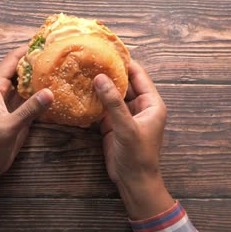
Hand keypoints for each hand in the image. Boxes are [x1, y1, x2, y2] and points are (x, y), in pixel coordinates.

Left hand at [0, 46, 53, 208]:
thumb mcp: (10, 125)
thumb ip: (29, 109)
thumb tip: (50, 92)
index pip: (12, 60)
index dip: (27, 49)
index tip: (46, 40)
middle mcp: (2, 89)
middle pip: (21, 69)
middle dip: (37, 60)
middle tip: (58, 52)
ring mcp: (11, 101)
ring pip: (26, 82)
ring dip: (40, 76)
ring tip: (61, 65)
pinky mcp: (18, 112)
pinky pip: (31, 96)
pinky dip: (41, 92)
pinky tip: (56, 88)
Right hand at [94, 61, 173, 219]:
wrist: (133, 181)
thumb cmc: (138, 155)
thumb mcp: (127, 127)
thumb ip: (114, 103)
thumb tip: (100, 78)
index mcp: (151, 104)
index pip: (138, 76)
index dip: (125, 62)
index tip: (108, 50)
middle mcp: (139, 107)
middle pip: (123, 83)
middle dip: (109, 73)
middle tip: (91, 59)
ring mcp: (124, 116)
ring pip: (111, 96)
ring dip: (99, 87)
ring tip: (82, 71)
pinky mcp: (112, 125)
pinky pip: (102, 109)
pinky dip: (93, 102)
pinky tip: (79, 93)